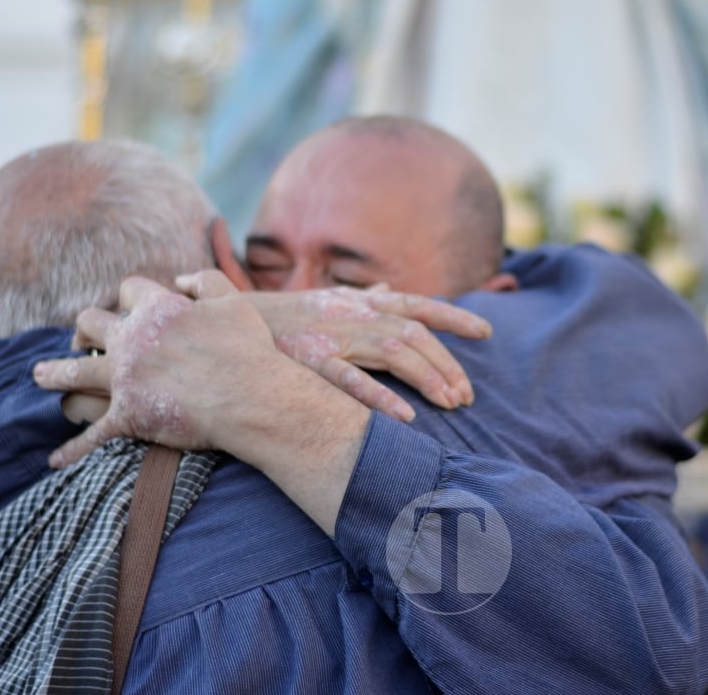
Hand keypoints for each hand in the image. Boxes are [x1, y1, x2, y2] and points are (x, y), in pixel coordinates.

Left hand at [37, 275, 371, 533]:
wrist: (253, 397)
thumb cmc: (248, 349)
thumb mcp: (233, 301)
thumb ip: (205, 281)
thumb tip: (180, 280)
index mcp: (157, 309)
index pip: (128, 291)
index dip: (129, 300)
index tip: (131, 309)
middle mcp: (132, 340)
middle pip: (89, 323)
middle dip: (83, 331)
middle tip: (81, 342)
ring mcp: (126, 378)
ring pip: (72, 372)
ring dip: (53, 373)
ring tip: (40, 376)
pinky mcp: (129, 415)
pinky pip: (92, 434)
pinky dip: (72, 449)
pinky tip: (56, 460)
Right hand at [172, 270, 489, 421]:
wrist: (221, 321)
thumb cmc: (279, 317)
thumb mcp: (324, 300)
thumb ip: (362, 298)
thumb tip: (390, 289)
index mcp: (357, 301)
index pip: (416, 304)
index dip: (453, 315)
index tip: (486, 331)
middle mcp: (350, 313)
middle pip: (414, 333)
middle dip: (446, 362)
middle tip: (467, 395)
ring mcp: (330, 335)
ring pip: (394, 351)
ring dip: (428, 377)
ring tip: (453, 402)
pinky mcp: (306, 360)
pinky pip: (348, 380)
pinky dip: (378, 398)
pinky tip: (404, 418)